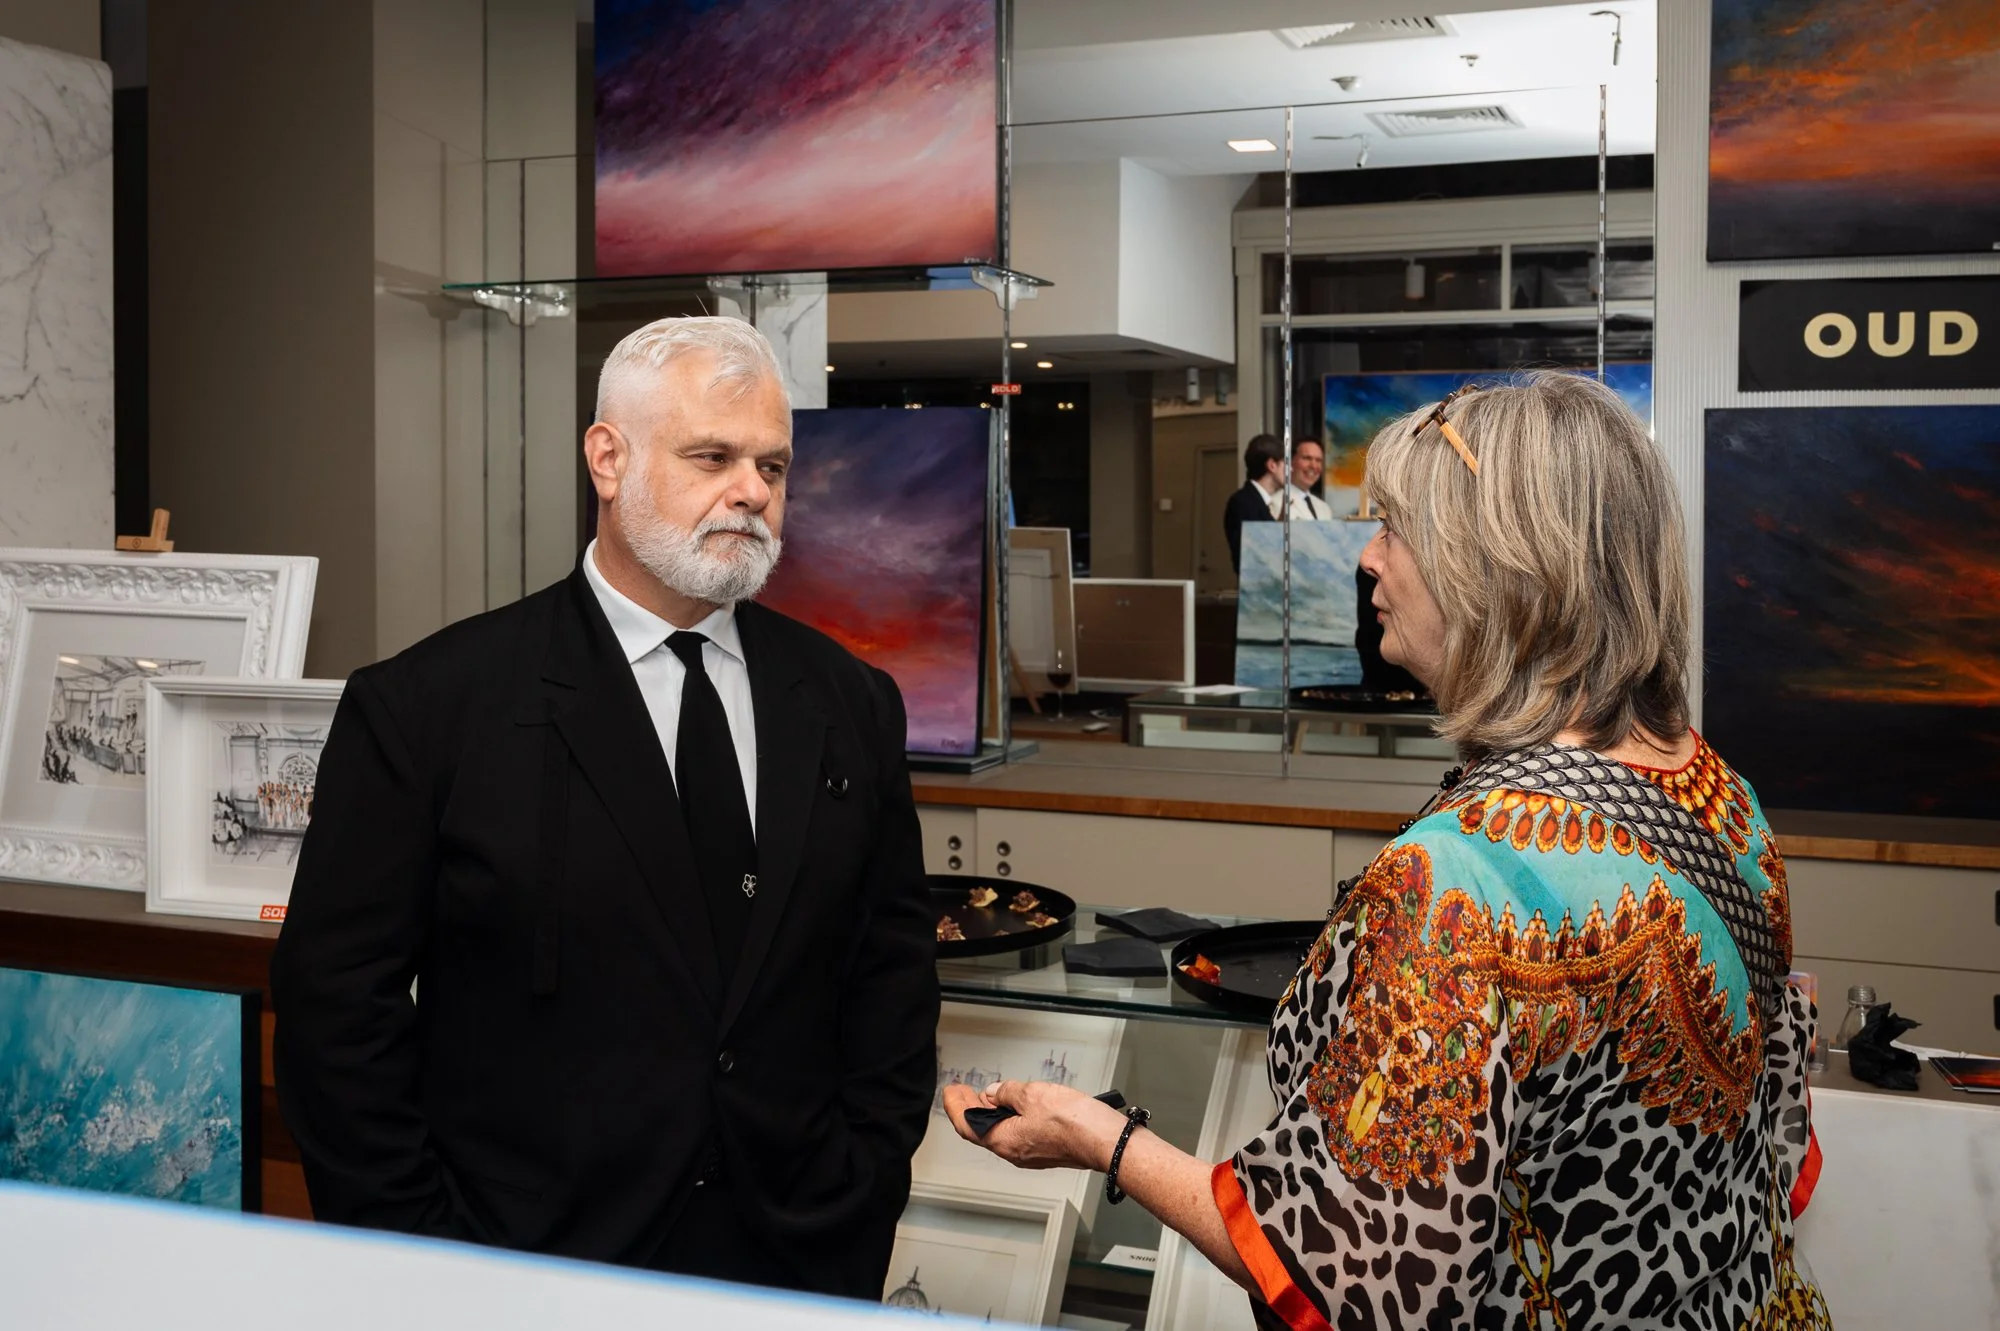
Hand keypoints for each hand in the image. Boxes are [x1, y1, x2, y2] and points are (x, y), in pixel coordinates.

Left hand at [940, 1080, 1129, 1172]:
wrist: (1107, 1141)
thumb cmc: (1075, 1124)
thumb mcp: (1032, 1095)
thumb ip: (1008, 1093)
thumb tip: (996, 1093)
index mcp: (1004, 1141)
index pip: (966, 1125)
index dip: (955, 1106)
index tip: (951, 1092)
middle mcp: (1014, 1153)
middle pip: (982, 1130)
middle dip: (971, 1107)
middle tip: (963, 1091)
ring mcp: (1031, 1154)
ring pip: (1001, 1132)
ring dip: (991, 1112)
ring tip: (988, 1094)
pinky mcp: (1046, 1151)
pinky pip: (1018, 1134)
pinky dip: (1010, 1118)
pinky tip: (1015, 1105)